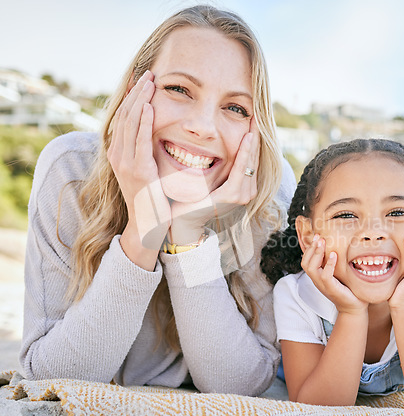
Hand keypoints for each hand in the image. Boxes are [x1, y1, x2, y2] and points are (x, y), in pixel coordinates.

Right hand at [107, 70, 170, 250]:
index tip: (142, 80)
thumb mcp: (145, 170)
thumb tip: (153, 134)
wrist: (148, 224)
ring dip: (141, 99)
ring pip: (131, 123)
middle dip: (137, 92)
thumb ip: (145, 151)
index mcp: (119, 154)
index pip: (124, 118)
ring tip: (150, 81)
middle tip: (149, 73)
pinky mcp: (138, 170)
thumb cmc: (151, 198)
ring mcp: (126, 162)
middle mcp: (118, 155)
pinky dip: (144, 122)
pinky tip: (149, 106)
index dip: (132, 97)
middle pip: (125, 115)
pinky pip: (140, 141)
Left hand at [168, 117, 259, 243]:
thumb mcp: (209, 177)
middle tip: (257, 111)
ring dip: (253, 138)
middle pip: (254, 156)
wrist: (183, 220)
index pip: (251, 157)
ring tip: (255, 118)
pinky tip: (246, 137)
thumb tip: (217, 142)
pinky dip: (244, 152)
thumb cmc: (192, 198)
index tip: (253, 117)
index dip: (253, 137)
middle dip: (256, 134)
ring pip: (250, 160)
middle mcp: (247, 190)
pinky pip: (240, 168)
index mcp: (243, 186)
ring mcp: (243, 194)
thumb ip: (218, 164)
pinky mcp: (233, 195)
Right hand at [302, 235, 367, 314]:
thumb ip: (335, 263)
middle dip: (311, 248)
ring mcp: (323, 285)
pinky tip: (334, 255)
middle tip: (318, 237)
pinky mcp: (331, 288)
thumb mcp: (339, 274)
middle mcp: (317, 280)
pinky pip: (325, 275)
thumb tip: (339, 246)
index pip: (306, 261)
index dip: (309, 249)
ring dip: (316, 254)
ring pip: (311, 268)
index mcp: (317, 276)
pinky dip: (328, 264)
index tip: (316, 237)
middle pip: (305, 263)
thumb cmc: (349, 290)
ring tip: (322, 243)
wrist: (354, 308)